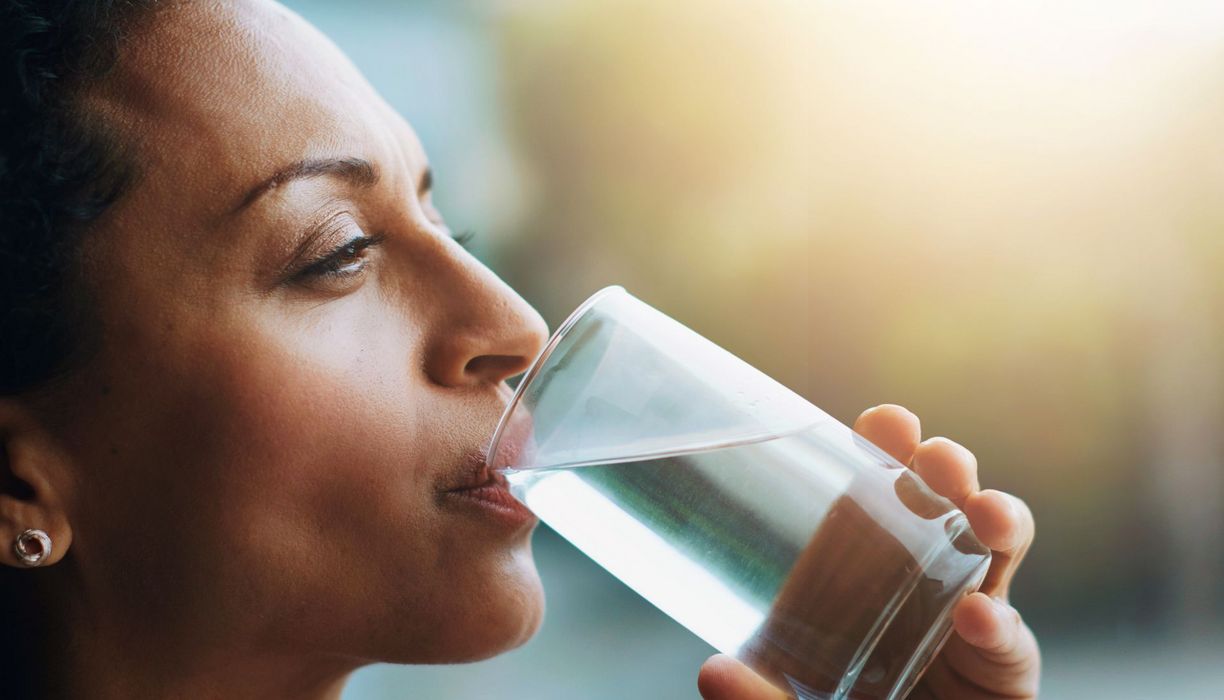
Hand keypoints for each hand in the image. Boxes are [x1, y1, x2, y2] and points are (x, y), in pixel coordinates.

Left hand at [697, 405, 1039, 699]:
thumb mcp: (787, 694)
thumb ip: (759, 692)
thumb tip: (714, 672)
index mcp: (869, 565)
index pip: (880, 490)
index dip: (887, 449)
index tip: (884, 421)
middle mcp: (927, 579)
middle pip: (946, 503)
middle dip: (951, 469)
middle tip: (939, 459)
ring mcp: (972, 617)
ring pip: (997, 554)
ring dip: (1000, 521)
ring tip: (985, 516)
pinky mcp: (1004, 669)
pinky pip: (1012, 643)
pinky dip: (1001, 626)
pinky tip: (978, 618)